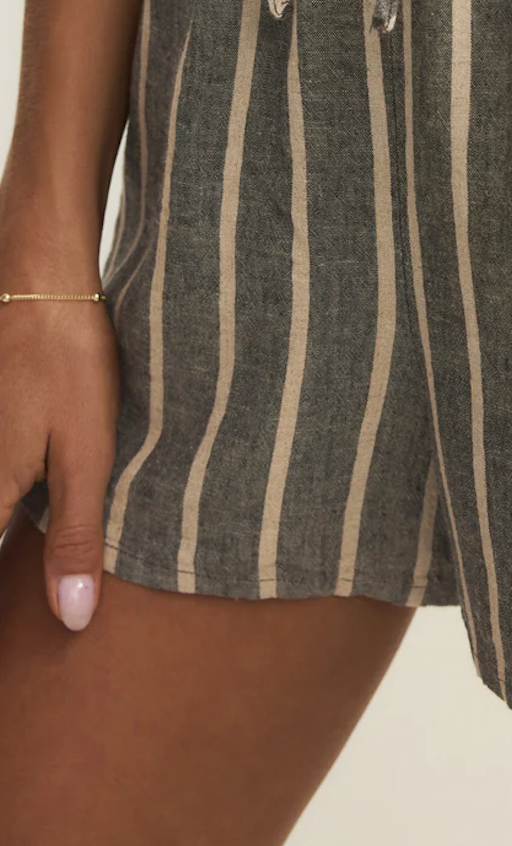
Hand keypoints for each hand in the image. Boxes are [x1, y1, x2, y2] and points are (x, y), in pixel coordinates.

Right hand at [0, 232, 119, 633]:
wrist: (40, 272)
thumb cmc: (68, 358)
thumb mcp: (87, 451)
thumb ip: (77, 535)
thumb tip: (72, 618)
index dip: (11, 613)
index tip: (19, 653)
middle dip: (17, 558)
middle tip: (53, 590)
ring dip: (17, 522)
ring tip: (41, 540)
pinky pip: (1, 473)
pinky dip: (16, 491)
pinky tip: (34, 495)